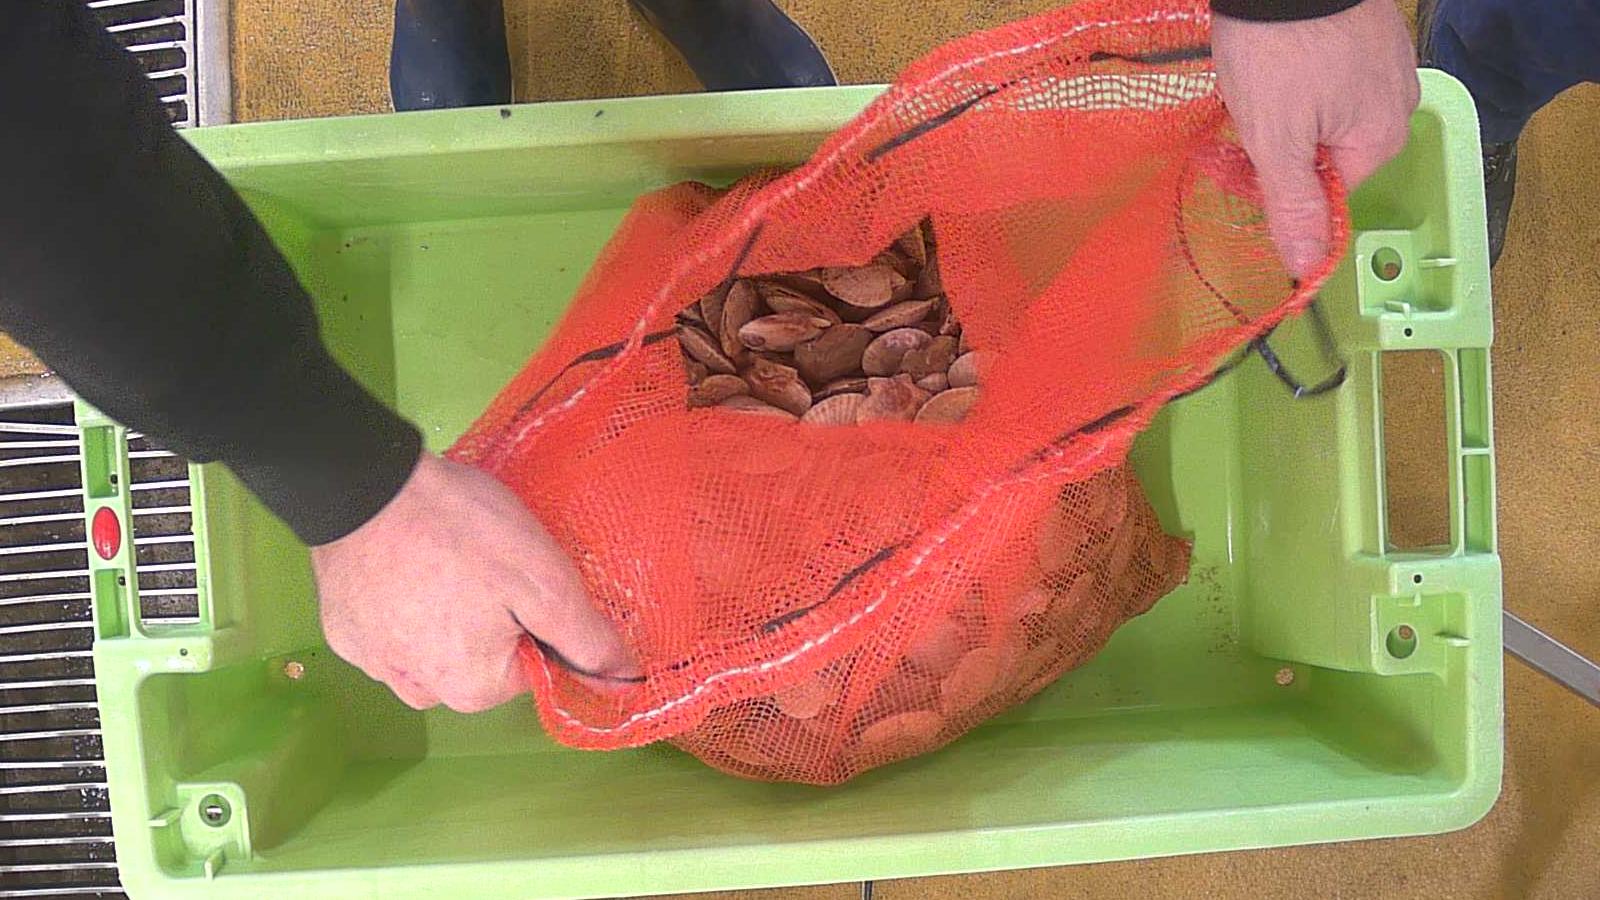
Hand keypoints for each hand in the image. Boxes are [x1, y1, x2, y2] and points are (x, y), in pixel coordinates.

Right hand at [310, 451, 639, 711]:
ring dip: (446, 614)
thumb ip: (587, 639)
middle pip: (482, 662)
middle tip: (483, 560)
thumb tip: (624, 681)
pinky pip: (391, 628)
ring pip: (434, 647)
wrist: (365, 485)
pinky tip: (406, 563)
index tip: (523, 576)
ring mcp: (373, 663)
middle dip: (493, 618)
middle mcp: (420, 690)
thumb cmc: (464, 533)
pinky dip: (403, 602)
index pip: (531, 667)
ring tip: (445, 558)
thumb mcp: (545, 581)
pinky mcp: (343, 631)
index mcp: (471, 689)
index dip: (538, 619)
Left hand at [1212, 0, 1418, 276]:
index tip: (1249, 159)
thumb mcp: (1276, 139)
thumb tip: (1309, 268)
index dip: (1283, 182)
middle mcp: (1399, 103)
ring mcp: (1387, 63)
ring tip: (1261, 76)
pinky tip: (1277, 55)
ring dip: (1288, 106)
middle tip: (1251, 109)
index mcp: (1381, 139)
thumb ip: (1294, 204)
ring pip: (1328, 112)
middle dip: (1283, 142)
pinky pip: (1332, 74)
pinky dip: (1300, 72)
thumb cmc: (1279, 50)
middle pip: (1329, 152)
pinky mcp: (1369, 32)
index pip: (1330, 192)